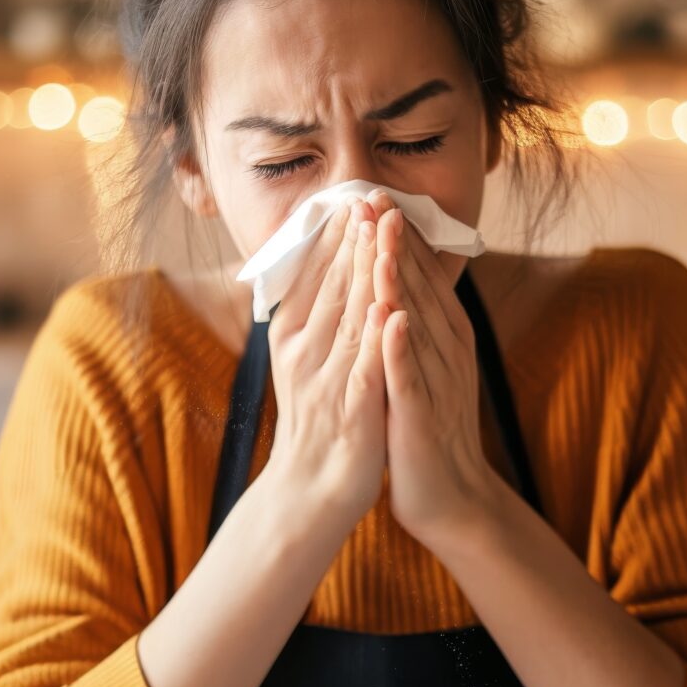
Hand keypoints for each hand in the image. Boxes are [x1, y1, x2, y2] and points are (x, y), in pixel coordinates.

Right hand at [257, 197, 392, 534]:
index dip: (336, 237)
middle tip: (370, 197)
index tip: (354, 200)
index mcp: (292, 336)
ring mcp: (326, 379)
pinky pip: (367, 367)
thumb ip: (316, 317)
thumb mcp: (308, 360)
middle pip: (333, 286)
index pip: (315, 276)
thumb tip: (326, 270)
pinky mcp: (352, 408)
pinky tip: (393, 310)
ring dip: (367, 271)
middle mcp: (304, 351)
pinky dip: (380, 338)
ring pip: (350, 315)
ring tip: (383, 232)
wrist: (309, 489)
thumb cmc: (317, 421)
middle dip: (354, 240)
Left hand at [373, 197, 508, 551]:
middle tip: (375, 194)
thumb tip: (397, 281)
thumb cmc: (428, 428)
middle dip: (396, 240)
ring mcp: (435, 380)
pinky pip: (409, 374)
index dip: (400, 235)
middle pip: (419, 285)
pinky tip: (390, 316)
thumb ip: (415, 322)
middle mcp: (446, 350)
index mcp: (445, 336)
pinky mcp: (420, 414)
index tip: (377, 195)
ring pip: (415, 319)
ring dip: (400, 277)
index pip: (422, 276)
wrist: (451, 497)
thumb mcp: (424, 365)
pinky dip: (400, 345)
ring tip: (384, 236)